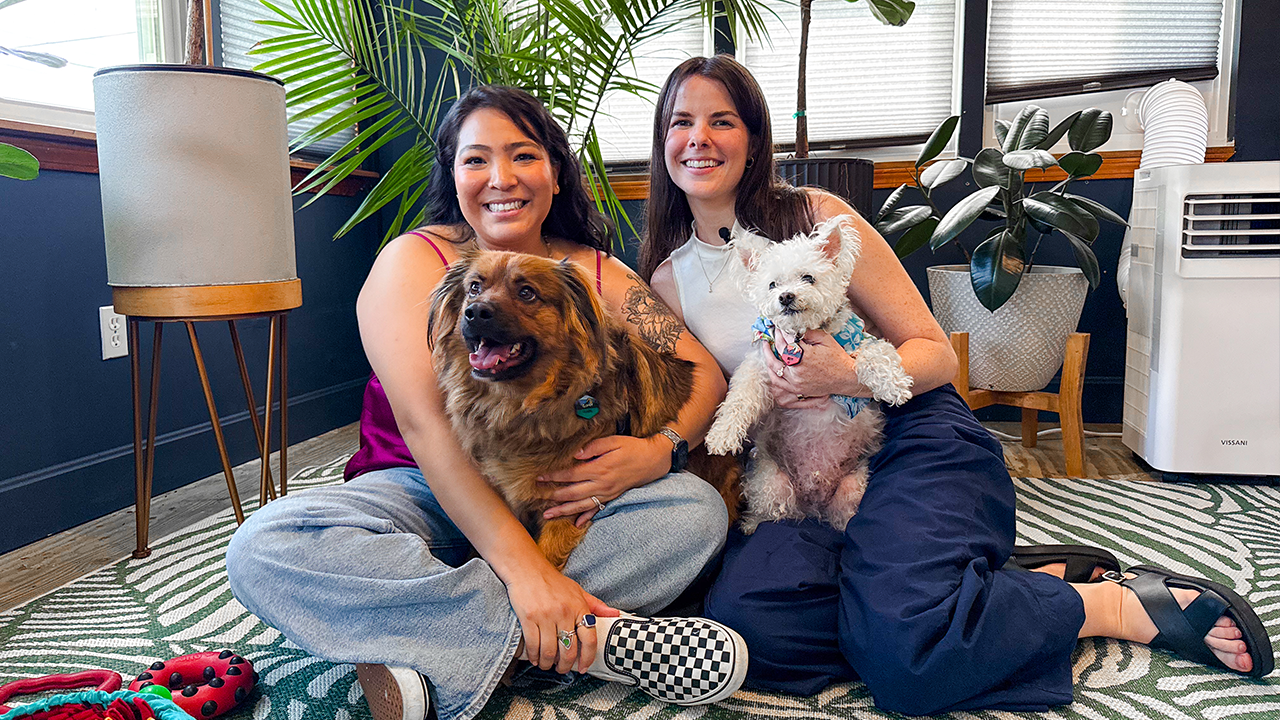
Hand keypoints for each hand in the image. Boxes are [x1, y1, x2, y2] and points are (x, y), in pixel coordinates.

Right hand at [505, 564, 619, 673]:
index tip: (584, 667)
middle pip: (569, 650)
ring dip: (548, 663)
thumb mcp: (578, 590)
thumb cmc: (553, 581)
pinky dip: (533, 656)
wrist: (527, 569)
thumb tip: (615, 614)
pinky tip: (534, 658)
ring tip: (547, 665)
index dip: (587, 658)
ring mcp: (546, 616)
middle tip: (562, 669)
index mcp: (579, 607)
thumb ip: (596, 605)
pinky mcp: (528, 617)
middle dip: (565, 665)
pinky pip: (533, 644)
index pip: (589, 639)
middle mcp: (564, 612)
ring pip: (549, 651)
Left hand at [539, 435, 668, 525]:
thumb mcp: (614, 441)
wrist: (653, 461)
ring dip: (563, 510)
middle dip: (553, 495)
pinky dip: (586, 517)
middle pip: (572, 492)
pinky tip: (575, 524)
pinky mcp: (612, 497)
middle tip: (537, 497)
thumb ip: (593, 447)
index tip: (540, 477)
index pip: (571, 474)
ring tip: (548, 515)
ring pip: (581, 504)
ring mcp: (607, 493)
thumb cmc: (632, 447)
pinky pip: (597, 510)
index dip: (554, 476)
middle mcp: (601, 484)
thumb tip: (575, 455)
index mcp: (599, 468)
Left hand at [762, 330, 864, 407]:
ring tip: (766, 346)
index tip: (779, 326)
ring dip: (768, 355)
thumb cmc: (837, 358)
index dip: (782, 332)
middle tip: (773, 332)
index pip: (786, 340)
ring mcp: (795, 381)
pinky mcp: (796, 389)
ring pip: (774, 367)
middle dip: (775, 339)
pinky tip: (770, 365)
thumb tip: (793, 327)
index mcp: (805, 356)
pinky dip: (771, 372)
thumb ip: (808, 332)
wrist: (846, 378)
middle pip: (779, 352)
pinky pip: (778, 382)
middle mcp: (797, 370)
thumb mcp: (825, 339)